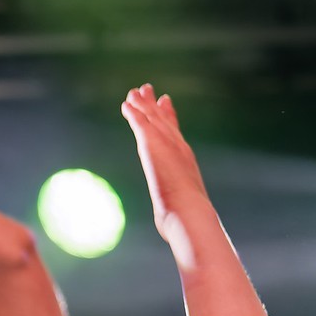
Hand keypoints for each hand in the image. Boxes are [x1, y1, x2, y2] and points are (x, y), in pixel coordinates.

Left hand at [121, 84, 209, 237]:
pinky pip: (141, 123)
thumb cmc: (188, 216)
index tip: (165, 104)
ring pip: (152, 118)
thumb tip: (175, 226)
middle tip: (147, 89)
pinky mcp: (152, 144)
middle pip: (163, 120)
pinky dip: (134, 112)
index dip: (169, 117)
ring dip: (142, 104)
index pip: (175, 133)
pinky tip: (126, 103)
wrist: (188, 211)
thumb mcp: (182, 208)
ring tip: (134, 92)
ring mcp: (166, 144)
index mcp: (184, 158)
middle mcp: (178, 146)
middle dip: (154, 105)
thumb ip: (178, 208)